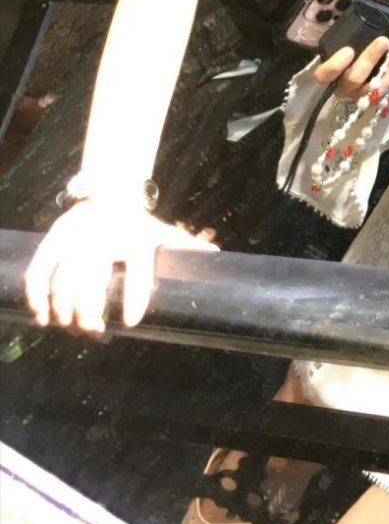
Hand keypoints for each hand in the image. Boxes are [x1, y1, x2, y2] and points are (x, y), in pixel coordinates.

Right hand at [24, 200, 217, 333]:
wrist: (108, 192)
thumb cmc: (137, 222)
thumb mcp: (161, 231)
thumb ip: (185, 245)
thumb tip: (217, 256)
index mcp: (135, 234)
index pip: (137, 268)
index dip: (135, 297)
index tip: (132, 323)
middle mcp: (102, 235)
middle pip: (91, 282)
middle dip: (91, 313)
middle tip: (97, 331)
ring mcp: (74, 237)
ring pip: (64, 281)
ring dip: (66, 312)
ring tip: (76, 329)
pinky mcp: (52, 240)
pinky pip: (38, 272)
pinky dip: (37, 298)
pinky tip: (43, 319)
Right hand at [313, 32, 388, 104]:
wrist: (364, 76)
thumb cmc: (350, 58)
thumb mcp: (342, 48)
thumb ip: (346, 42)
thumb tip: (362, 31)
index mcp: (331, 77)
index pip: (325, 75)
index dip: (335, 65)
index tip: (348, 50)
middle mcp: (346, 90)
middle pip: (355, 79)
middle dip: (370, 59)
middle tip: (384, 42)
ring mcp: (365, 98)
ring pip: (377, 89)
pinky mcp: (382, 101)